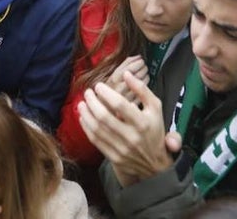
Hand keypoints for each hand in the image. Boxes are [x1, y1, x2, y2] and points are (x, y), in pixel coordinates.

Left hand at [77, 71, 180, 186]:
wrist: (155, 163)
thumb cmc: (154, 130)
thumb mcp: (155, 107)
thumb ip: (142, 89)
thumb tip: (126, 74)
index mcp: (142, 122)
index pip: (119, 105)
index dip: (106, 93)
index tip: (98, 86)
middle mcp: (131, 136)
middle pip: (104, 117)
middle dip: (92, 102)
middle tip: (87, 93)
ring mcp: (121, 149)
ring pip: (97, 129)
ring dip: (86, 114)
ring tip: (82, 103)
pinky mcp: (113, 157)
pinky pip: (95, 141)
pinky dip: (87, 127)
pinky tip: (84, 118)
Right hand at [105, 55, 148, 102]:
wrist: (104, 107)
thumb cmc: (109, 90)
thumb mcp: (112, 75)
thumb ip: (124, 65)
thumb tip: (138, 57)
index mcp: (113, 79)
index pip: (129, 68)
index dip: (137, 63)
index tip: (141, 60)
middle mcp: (119, 89)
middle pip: (136, 75)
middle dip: (143, 68)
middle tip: (144, 67)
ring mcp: (126, 98)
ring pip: (141, 84)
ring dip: (145, 76)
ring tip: (144, 74)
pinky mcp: (132, 106)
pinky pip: (142, 94)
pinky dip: (145, 88)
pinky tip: (144, 84)